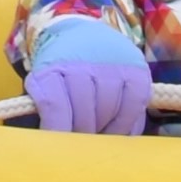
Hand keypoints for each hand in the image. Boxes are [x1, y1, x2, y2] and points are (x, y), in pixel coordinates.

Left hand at [25, 18, 151, 135]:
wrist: (80, 31)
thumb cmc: (60, 69)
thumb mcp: (44, 83)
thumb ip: (50, 111)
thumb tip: (60, 150)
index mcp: (52, 67)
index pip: (54, 104)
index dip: (57, 130)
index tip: (59, 147)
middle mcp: (82, 62)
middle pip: (84, 115)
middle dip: (81, 134)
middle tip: (80, 139)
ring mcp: (111, 64)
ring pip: (109, 112)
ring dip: (104, 130)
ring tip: (97, 131)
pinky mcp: (136, 69)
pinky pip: (134, 106)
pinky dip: (126, 123)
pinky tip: (117, 126)